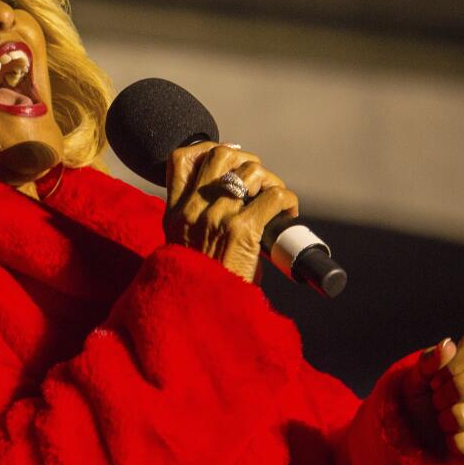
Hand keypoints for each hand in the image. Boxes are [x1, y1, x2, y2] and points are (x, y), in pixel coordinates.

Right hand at [163, 142, 298, 282]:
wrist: (200, 314)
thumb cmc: (199, 287)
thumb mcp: (182, 249)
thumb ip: (197, 224)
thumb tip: (235, 205)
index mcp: (175, 213)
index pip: (180, 159)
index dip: (206, 149)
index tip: (226, 161)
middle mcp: (193, 209)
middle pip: (220, 154)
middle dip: (245, 160)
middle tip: (258, 182)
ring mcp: (217, 217)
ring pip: (250, 170)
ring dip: (270, 180)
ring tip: (275, 199)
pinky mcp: (243, 230)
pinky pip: (274, 196)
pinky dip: (287, 200)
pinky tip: (288, 213)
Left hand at [402, 332, 463, 464]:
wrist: (427, 437)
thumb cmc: (424, 400)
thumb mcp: (416, 379)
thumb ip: (429, 361)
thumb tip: (448, 345)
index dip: (449, 365)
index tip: (435, 380)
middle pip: (462, 386)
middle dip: (440, 399)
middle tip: (438, 403)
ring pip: (462, 417)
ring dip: (444, 422)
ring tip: (447, 420)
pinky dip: (451, 442)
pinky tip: (455, 437)